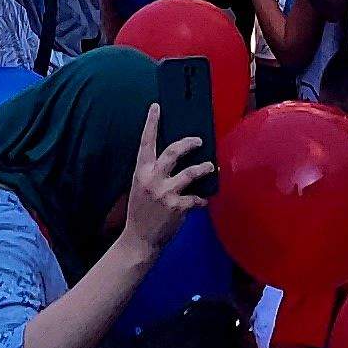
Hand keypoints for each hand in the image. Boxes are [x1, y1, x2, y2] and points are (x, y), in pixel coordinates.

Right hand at [119, 108, 211, 250]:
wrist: (138, 241)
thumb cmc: (140, 212)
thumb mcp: (140, 187)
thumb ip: (153, 172)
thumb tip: (173, 157)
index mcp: (141, 172)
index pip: (146, 143)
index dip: (151, 123)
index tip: (156, 107)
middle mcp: (152, 180)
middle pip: (173, 152)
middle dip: (188, 143)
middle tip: (198, 140)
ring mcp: (165, 193)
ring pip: (191, 173)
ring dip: (203, 168)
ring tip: (209, 166)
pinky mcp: (177, 207)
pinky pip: (196, 198)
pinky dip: (202, 199)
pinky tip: (204, 200)